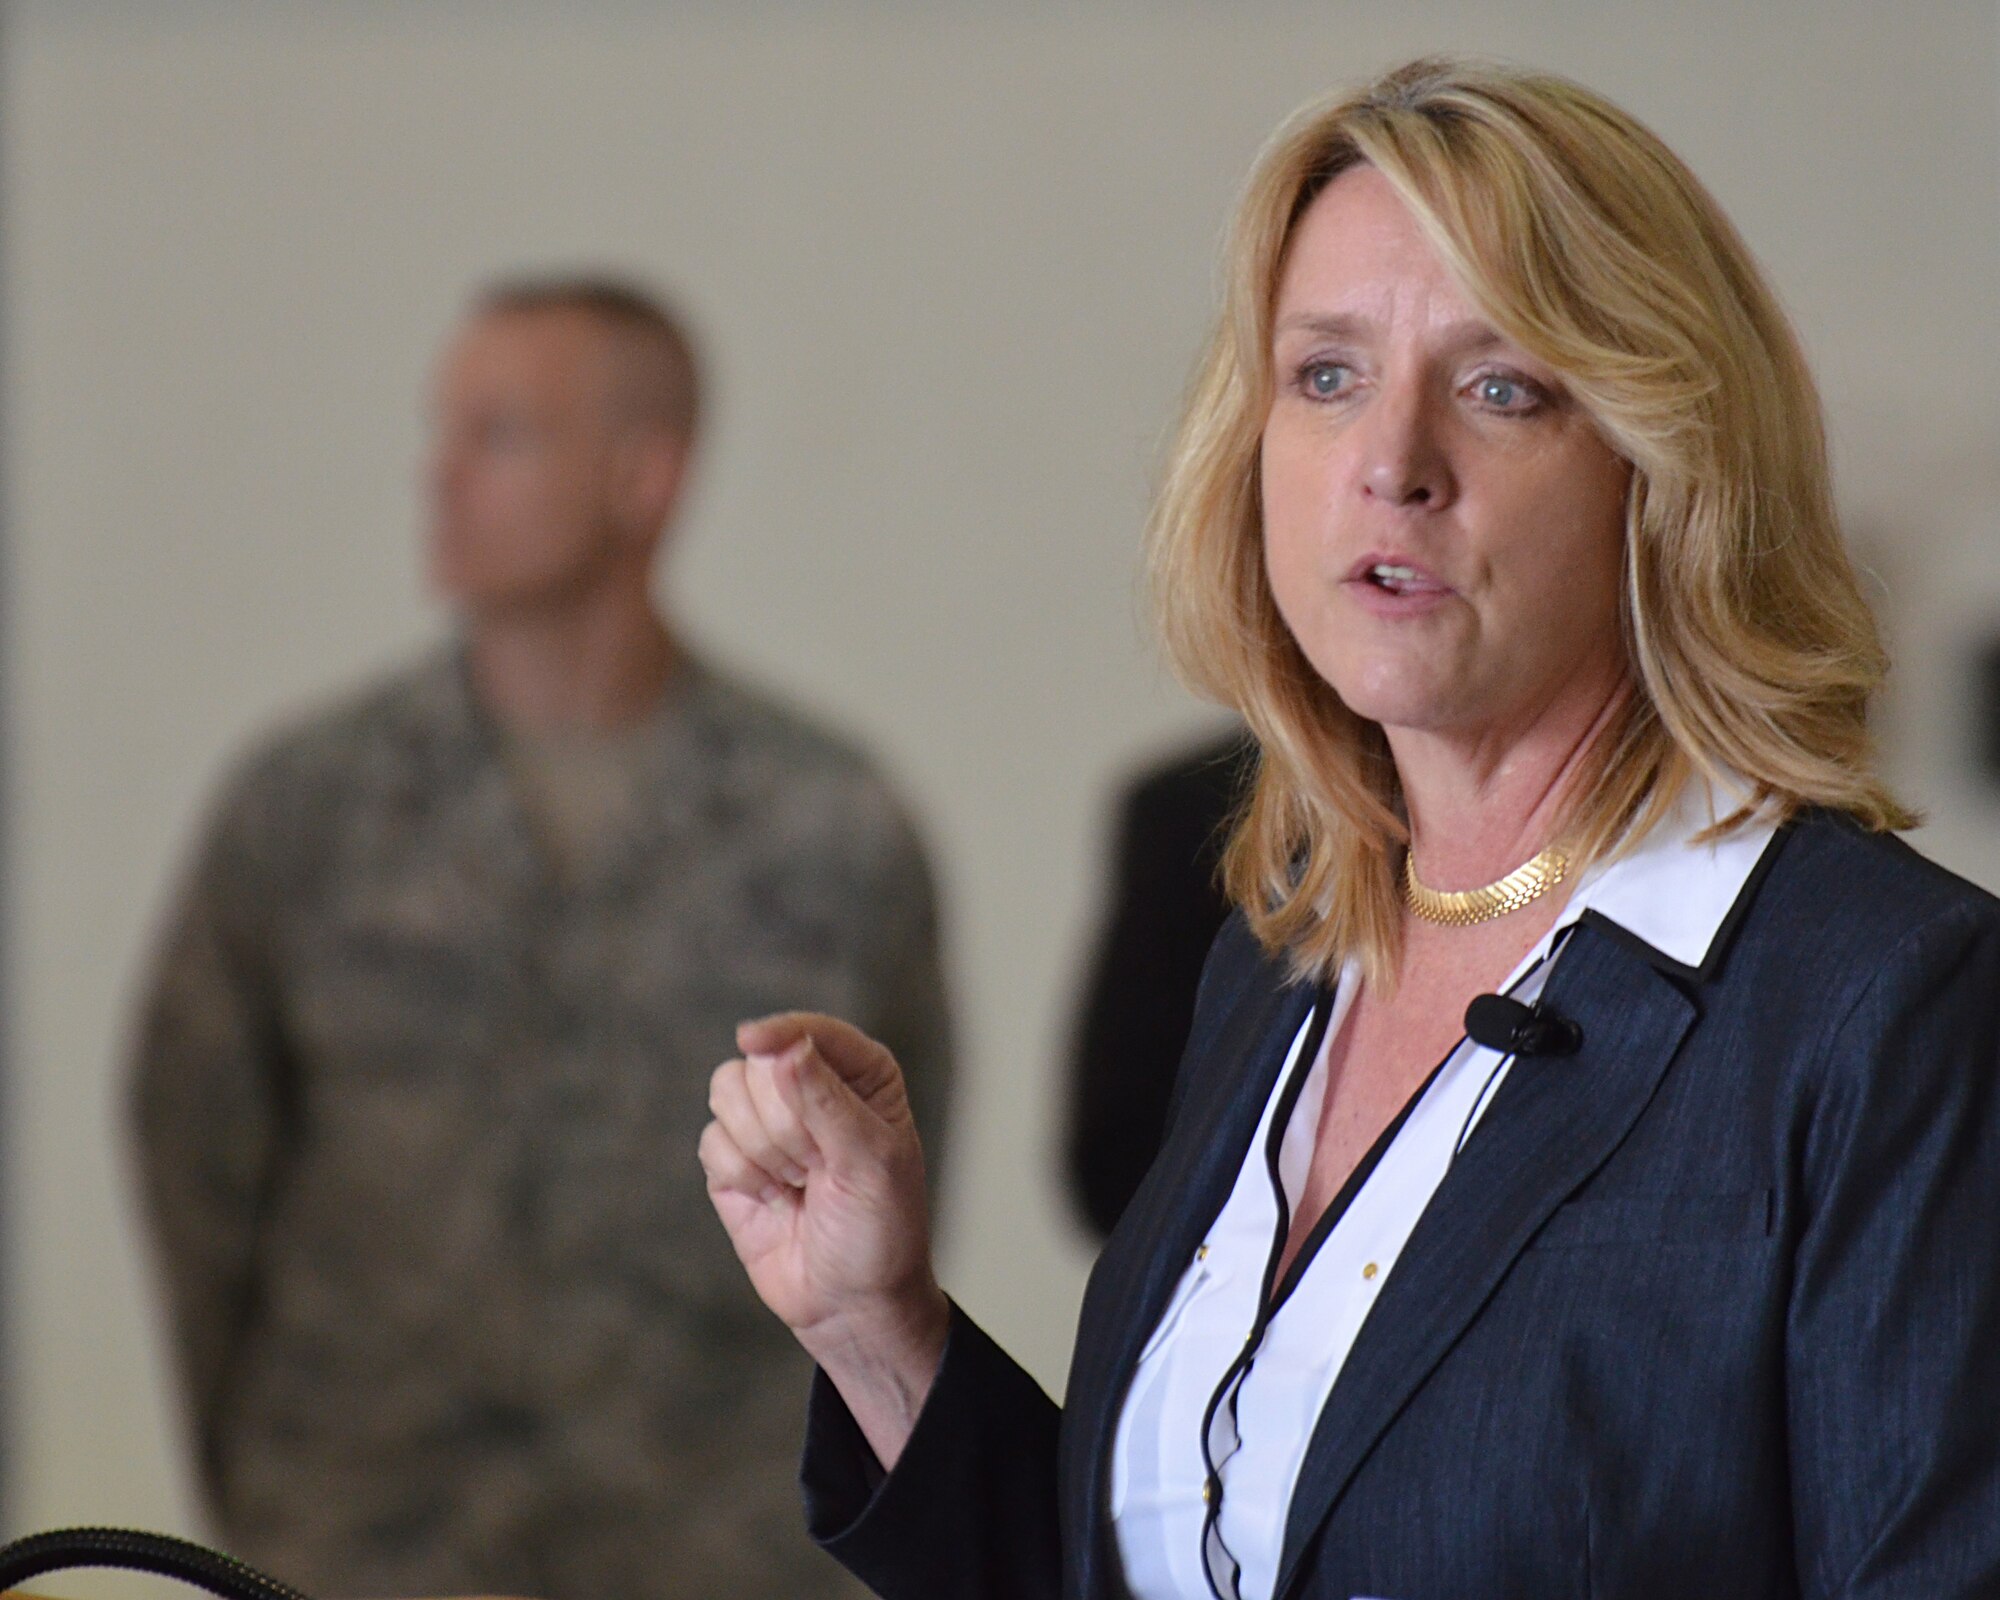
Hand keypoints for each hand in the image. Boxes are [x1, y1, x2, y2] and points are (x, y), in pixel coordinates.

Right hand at [700, 1012, 948, 1464]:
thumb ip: (827, 1101)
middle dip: (783, 1123)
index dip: (780, 1034)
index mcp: (861, 1075)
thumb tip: (784, 1050)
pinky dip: (740, 1175)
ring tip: (799, 1183)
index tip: (753, 1041)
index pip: (811, 1032)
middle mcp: (811, 1087)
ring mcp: (768, 1122)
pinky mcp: (734, 1160)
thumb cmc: (881, 1229)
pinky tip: (773, 1199)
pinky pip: (711, 1141)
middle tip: (818, 1166)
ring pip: (726, 1094)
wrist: (851, 1303)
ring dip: (762, 1150)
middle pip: (759, 1065)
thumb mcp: (872, 1162)